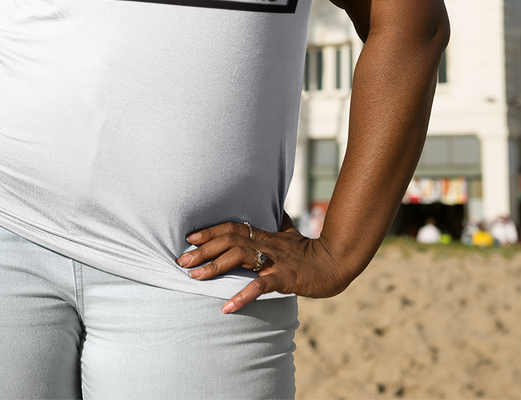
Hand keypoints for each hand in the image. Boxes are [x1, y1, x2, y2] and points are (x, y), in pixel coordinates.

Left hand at [176, 219, 351, 313]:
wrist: (338, 262)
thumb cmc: (313, 252)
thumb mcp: (293, 235)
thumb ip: (281, 226)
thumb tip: (277, 214)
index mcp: (267, 236)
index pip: (234, 228)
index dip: (211, 231)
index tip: (190, 237)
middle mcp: (268, 244)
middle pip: (230, 240)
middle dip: (204, 249)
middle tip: (182, 260)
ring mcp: (276, 260)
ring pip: (240, 257)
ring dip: (215, 267)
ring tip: (195, 278)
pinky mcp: (286, 277)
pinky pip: (261, 285)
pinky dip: (242, 295)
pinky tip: (227, 307)